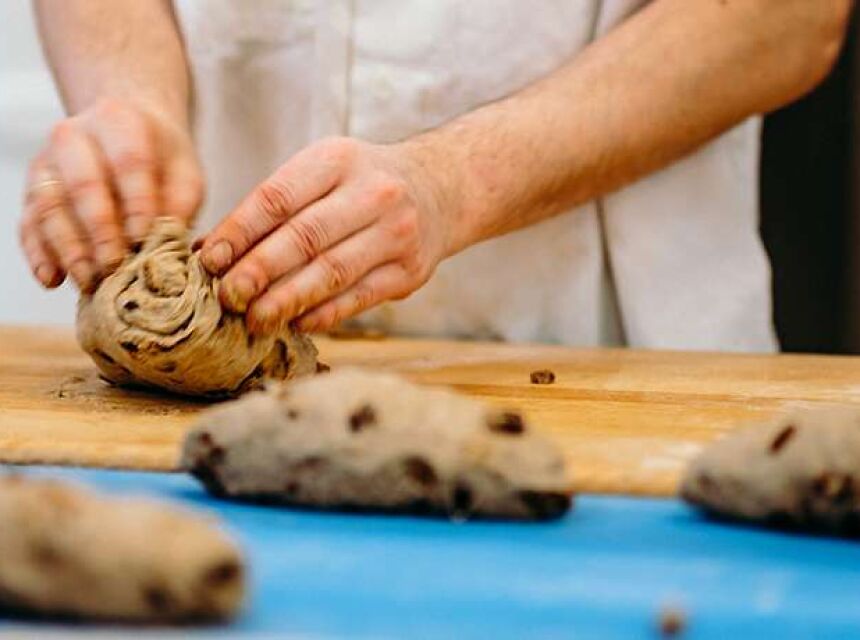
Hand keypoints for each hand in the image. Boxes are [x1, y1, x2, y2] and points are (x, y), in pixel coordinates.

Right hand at [19, 98, 203, 291]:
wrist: (127, 134)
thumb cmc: (160, 160)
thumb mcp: (184, 175)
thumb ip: (180, 207)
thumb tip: (167, 250)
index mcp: (120, 123)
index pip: (128, 162)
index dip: (137, 203)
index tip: (145, 238)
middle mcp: (75, 137)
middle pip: (82, 185)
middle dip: (100, 232)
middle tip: (115, 266)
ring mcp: (48, 163)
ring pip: (50, 207)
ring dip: (69, 249)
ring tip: (90, 281)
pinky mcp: (33, 190)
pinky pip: (28, 222)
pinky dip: (38, 254)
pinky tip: (53, 279)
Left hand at [200, 137, 457, 333]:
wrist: (440, 188)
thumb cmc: (361, 183)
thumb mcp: (322, 172)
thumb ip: (273, 207)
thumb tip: (211, 251)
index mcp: (338, 160)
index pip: (278, 198)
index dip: (240, 232)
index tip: (210, 260)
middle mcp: (372, 193)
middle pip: (305, 237)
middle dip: (260, 270)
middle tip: (228, 297)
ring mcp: (396, 233)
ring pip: (332, 272)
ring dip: (288, 299)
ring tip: (255, 319)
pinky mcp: (410, 271)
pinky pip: (360, 297)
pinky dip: (325, 314)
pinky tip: (297, 323)